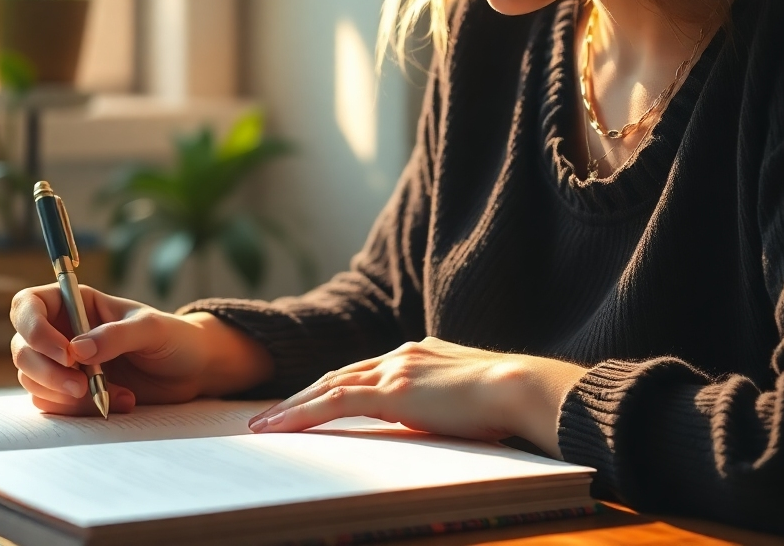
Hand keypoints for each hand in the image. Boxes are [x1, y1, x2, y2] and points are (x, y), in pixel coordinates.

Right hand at [10, 284, 273, 415]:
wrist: (190, 371)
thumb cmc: (172, 337)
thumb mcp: (151, 329)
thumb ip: (116, 335)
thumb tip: (77, 349)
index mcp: (76, 302)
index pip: (28, 305)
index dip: (33, 327)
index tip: (64, 353)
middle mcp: (62, 331)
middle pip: (23, 349)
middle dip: (48, 372)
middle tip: (82, 385)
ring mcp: (64, 364)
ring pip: (34, 381)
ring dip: (67, 396)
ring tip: (114, 394)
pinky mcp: (71, 393)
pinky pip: (54, 405)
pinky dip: (81, 410)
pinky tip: (118, 402)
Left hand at [247, 337, 584, 457]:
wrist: (521, 388)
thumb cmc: (506, 401)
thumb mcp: (464, 396)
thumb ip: (439, 399)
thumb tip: (429, 415)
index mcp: (417, 353)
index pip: (363, 371)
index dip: (331, 387)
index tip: (309, 402)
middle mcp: (400, 354)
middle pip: (337, 374)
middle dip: (301, 396)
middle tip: (269, 416)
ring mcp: (394, 369)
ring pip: (328, 387)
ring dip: (292, 407)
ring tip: (262, 427)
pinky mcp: (391, 391)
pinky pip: (334, 403)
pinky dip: (302, 415)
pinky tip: (279, 429)